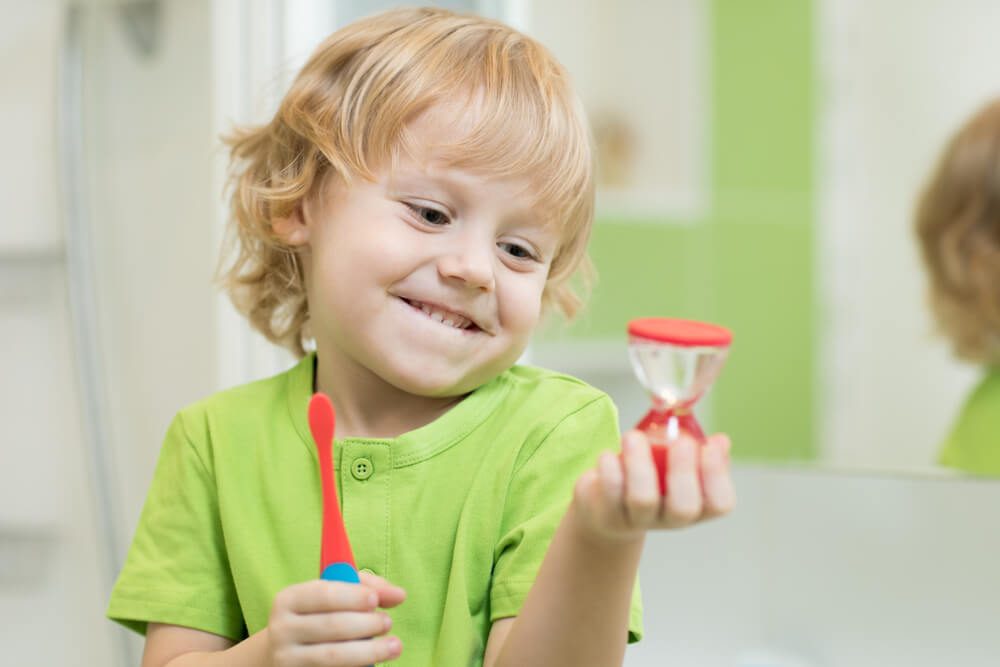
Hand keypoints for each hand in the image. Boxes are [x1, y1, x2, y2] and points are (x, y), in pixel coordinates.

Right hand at [266, 572, 405, 665]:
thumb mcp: (335, 595)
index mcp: (289, 600)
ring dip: (369, 651)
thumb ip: (367, 588)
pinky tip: (372, 665)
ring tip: (393, 646)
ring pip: (333, 656)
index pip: (323, 594)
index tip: (375, 601)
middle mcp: (281, 629)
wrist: (287, 654)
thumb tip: (398, 595)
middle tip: (388, 623)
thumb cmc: (319, 617)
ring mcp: (286, 659)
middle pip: (331, 626)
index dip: (353, 596)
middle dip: (366, 624)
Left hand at [572, 430, 735, 542]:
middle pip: (684, 507)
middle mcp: (670, 518)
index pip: (719, 503)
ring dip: (639, 464)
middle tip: (681, 441)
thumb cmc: (649, 480)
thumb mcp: (675, 468)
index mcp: (696, 506)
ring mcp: (638, 519)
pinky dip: (610, 469)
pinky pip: (611, 493)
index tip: (710, 444)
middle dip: (684, 471)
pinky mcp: (608, 514)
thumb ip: (699, 453)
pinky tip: (609, 455)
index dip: (718, 475)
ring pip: (643, 499)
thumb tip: (722, 441)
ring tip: (633, 436)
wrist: (607, 508)